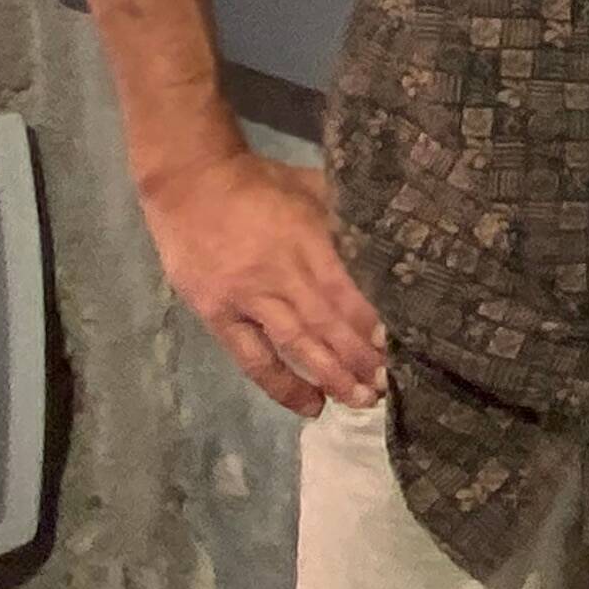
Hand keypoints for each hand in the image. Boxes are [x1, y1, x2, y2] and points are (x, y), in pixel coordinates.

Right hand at [140, 149, 386, 417]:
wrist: (188, 184)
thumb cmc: (259, 183)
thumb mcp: (309, 185)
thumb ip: (343, 216)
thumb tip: (389, 238)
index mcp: (304, 236)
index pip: (343, 287)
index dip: (370, 320)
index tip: (400, 345)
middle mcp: (278, 273)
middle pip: (325, 322)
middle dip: (360, 357)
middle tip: (389, 384)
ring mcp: (246, 298)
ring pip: (295, 344)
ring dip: (331, 376)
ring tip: (361, 401)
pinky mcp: (219, 316)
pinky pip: (254, 358)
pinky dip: (282, 385)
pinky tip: (310, 405)